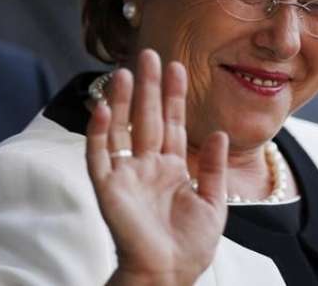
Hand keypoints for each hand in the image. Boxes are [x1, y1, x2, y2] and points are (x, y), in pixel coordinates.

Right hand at [86, 49, 228, 285]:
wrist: (170, 274)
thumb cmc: (191, 245)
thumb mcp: (212, 201)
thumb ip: (213, 166)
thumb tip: (219, 132)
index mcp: (172, 168)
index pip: (172, 123)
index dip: (174, 96)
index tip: (178, 67)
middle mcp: (147, 166)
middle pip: (147, 118)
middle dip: (149, 87)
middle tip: (149, 54)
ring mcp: (127, 176)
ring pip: (122, 130)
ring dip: (124, 101)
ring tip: (127, 72)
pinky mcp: (109, 189)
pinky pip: (100, 156)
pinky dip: (99, 133)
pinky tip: (104, 108)